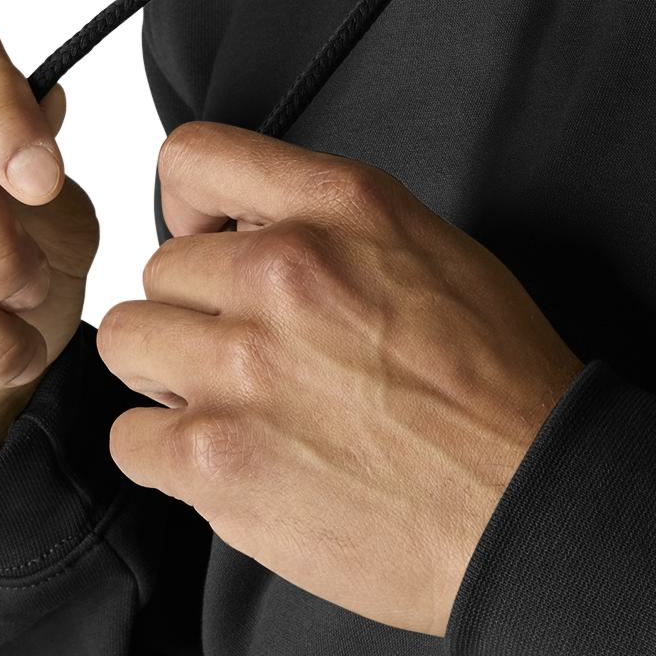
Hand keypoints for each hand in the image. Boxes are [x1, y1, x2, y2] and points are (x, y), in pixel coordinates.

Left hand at [96, 123, 585, 636]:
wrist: (526, 497)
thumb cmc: (494, 379)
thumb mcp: (429, 245)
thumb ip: (328, 222)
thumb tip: (246, 230)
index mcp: (338, 208)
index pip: (193, 158)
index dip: (190, 206)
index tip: (210, 244)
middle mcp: (281, 271)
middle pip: (160, 268)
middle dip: (196, 312)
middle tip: (251, 355)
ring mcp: (241, 365)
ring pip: (129, 341)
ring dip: (171, 375)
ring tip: (234, 404)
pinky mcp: (215, 459)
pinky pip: (129, 436)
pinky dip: (169, 454)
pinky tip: (232, 459)